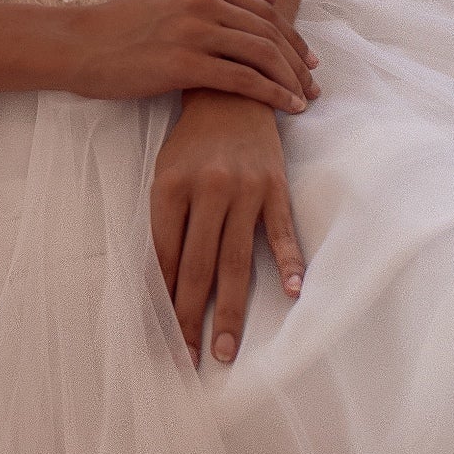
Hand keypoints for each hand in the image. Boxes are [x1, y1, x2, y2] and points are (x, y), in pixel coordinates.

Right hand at [65, 0, 318, 113]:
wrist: (78, 45)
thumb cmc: (121, 26)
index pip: (266, 9)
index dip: (294, 37)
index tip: (309, 60)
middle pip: (270, 32)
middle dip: (299, 62)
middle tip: (314, 85)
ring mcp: (192, 29)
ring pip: (262, 54)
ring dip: (291, 80)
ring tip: (304, 100)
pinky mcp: (182, 62)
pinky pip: (242, 80)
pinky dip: (271, 95)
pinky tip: (285, 108)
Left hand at [150, 91, 305, 365]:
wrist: (230, 92)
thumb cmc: (191, 143)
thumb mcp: (165, 175)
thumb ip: (165, 224)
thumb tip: (162, 283)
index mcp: (169, 188)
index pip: (164, 258)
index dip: (163, 300)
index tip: (164, 338)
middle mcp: (206, 190)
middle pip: (197, 268)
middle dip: (191, 318)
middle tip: (190, 361)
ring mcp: (243, 189)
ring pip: (235, 260)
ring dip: (231, 311)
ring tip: (226, 350)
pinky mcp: (274, 185)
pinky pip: (280, 231)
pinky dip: (287, 262)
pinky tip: (291, 292)